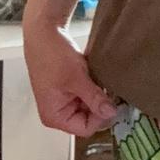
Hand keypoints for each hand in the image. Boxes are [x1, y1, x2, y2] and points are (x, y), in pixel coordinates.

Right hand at [23, 17, 118, 136]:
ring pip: (90, 104)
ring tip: (105, 80)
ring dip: (99, 94)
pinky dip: (94, 86)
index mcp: (55, 117)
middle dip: (101, 105)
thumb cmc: (54, 56)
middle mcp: (58, 112)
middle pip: (88, 118)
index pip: (86, 128)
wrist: (44, 32)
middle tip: (114, 89)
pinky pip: (87, 93)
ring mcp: (64, 99)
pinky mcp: (69, 87)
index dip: (101, 117)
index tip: (115, 101)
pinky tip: (100, 76)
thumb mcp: (77, 78)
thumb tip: (112, 113)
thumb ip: (94, 98)